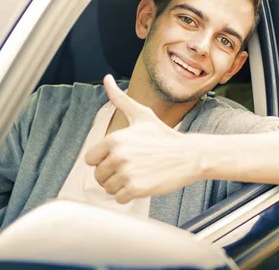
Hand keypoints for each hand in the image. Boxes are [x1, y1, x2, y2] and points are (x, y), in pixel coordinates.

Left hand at [84, 75, 201, 203]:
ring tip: (136, 175)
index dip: (102, 160)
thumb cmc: (163, 135)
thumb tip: (106, 79)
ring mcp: (126, 173)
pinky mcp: (136, 189)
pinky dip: (128, 195)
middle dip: (111, 174)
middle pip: (98, 175)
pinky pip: (119, 199)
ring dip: (119, 185)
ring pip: (108, 188)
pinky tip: (142, 183)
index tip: (118, 158)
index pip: (90, 159)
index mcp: (114, 139)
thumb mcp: (141, 114)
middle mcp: (118, 156)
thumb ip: (119, 98)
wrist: (188, 155)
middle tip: (130, 168)